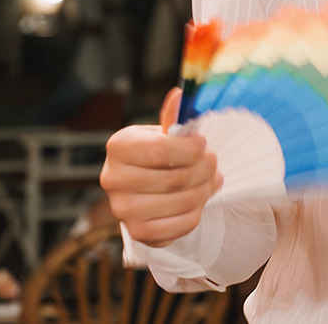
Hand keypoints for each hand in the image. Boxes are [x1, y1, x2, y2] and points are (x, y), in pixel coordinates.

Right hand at [99, 89, 222, 246]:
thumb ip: (173, 117)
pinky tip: (200, 199)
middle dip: (204, 169)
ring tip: (212, 179)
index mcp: (119, 147)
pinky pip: (178, 226)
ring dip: (205, 190)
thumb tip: (181, 94)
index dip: (190, 149)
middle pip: (174, 178)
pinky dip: (196, 213)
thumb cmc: (160, 154)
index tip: (204, 145)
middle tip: (214, 162)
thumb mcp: (164, 132)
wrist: (148, 186)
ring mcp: (122, 210)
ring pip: (180, 203)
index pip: (159, 150)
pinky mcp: (137, 233)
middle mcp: (113, 179)